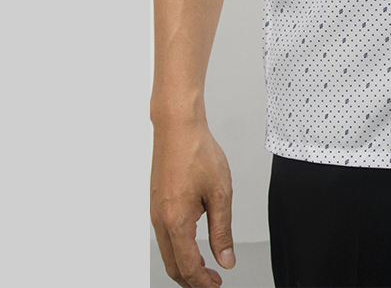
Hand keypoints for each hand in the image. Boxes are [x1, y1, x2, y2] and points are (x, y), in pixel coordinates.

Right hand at [151, 121, 234, 286]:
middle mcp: (160, 220)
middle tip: (212, 282)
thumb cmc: (198, 153)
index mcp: (176, 221)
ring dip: (185, 264)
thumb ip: (222, 230)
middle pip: (173, 265)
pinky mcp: (156, 203)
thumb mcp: (220, 193)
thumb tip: (225, 259)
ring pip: (167, 252)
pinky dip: (178, 248)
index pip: (188, 266)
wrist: (178, 128)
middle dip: (192, 279)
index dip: (202, 282)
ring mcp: (155, 212)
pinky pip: (164, 236)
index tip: (216, 286)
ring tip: (206, 266)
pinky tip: (193, 243)